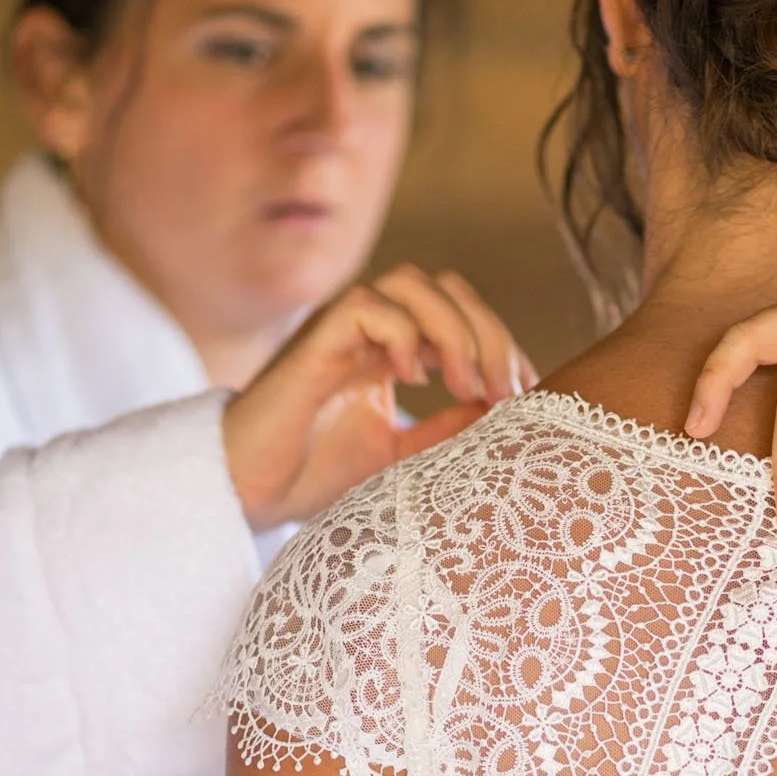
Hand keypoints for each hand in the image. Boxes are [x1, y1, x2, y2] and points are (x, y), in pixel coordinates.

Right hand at [224, 265, 535, 529]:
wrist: (250, 492)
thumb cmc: (317, 474)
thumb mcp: (406, 456)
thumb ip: (451, 428)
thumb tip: (505, 409)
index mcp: (394, 348)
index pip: (463, 314)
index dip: (503, 344)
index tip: (526, 394)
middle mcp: (371, 330)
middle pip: (448, 289)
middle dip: (491, 334)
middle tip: (507, 391)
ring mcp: (342, 330)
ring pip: (413, 283)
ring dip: (455, 330)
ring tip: (465, 385)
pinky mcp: (315, 342)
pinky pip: (368, 305)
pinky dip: (402, 334)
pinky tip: (411, 379)